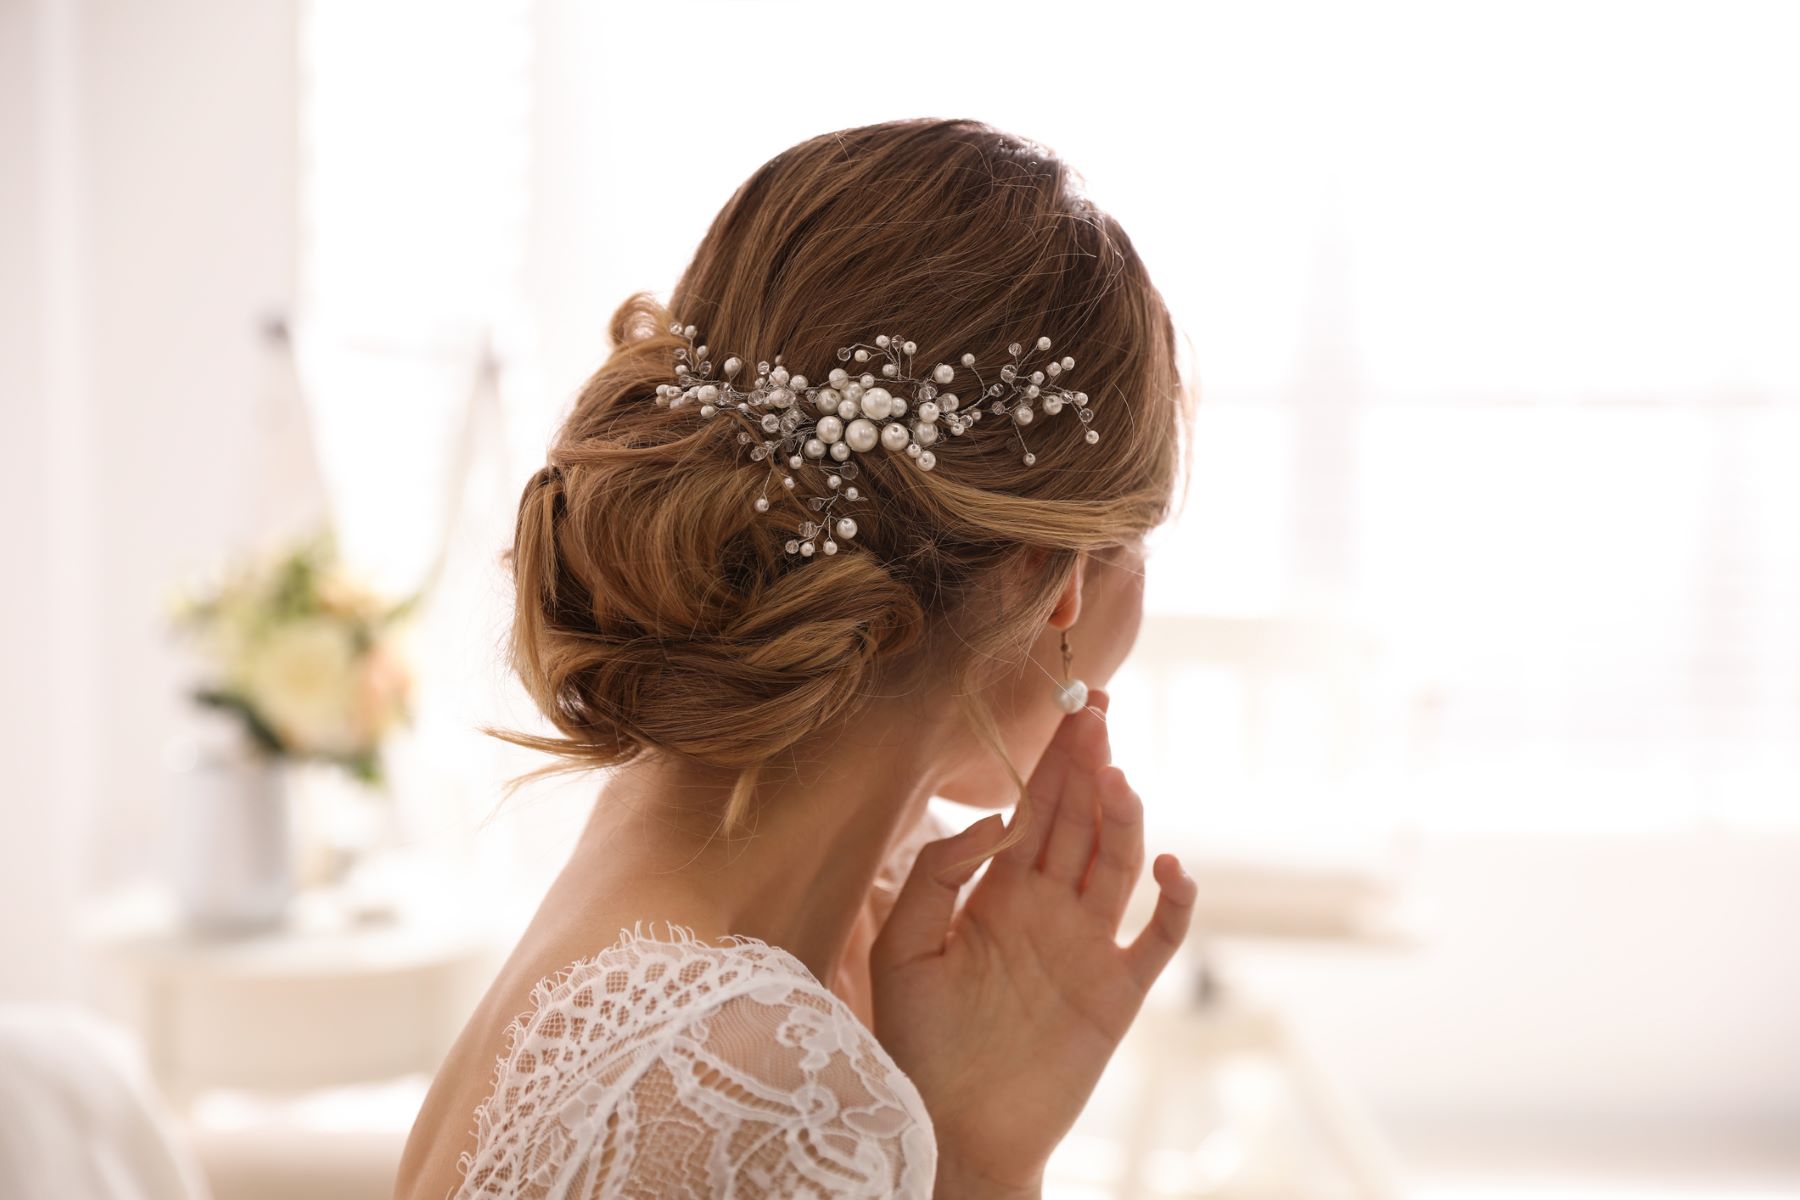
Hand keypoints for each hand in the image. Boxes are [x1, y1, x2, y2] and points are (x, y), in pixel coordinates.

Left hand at [869, 688, 1196, 1195]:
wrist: (953, 1127)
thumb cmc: (917, 1042)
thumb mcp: (902, 948)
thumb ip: (937, 876)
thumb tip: (996, 821)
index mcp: (998, 892)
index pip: (1035, 810)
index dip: (1054, 760)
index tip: (1070, 707)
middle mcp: (1048, 909)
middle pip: (1080, 821)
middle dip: (1088, 765)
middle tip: (1095, 711)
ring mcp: (1088, 947)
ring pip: (1118, 864)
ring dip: (1124, 818)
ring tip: (1116, 778)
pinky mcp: (1119, 993)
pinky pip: (1159, 938)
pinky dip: (1176, 900)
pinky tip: (1169, 864)